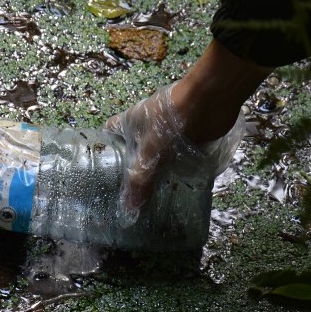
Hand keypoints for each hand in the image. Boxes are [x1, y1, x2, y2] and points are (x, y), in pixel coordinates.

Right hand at [104, 82, 244, 214]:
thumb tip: (130, 210)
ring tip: (147, 200)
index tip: (100, 172)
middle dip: (131, 171)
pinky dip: (176, 173)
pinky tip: (173, 192)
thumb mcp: (151, 151)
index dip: (103, 150)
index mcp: (130, 122)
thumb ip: (141, 180)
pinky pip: (176, 160)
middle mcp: (146, 128)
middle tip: (125, 196)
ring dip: (155, 174)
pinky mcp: (186, 141)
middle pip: (133, 150)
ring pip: (156, 158)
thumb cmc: (171, 120)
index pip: (108, 133)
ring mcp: (168, 134)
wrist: (209, 101)